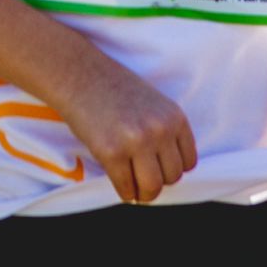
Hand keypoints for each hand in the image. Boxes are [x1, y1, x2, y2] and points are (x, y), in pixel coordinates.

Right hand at [60, 56, 197, 204]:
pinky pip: (126, 187)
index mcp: (174, 116)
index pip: (188, 162)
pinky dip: (124, 192)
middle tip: (142, 179)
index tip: (158, 168)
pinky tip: (120, 186)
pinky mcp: (111, 152)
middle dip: (157, 182)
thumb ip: (164, 130)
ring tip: (134, 188)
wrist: (77, 72)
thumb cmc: (113, 88)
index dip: (171, 168)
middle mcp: (159, 129)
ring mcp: (136, 141)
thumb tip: (167, 169)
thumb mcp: (152, 103)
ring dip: (143, 194)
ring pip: (152, 187)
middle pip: (172, 177)